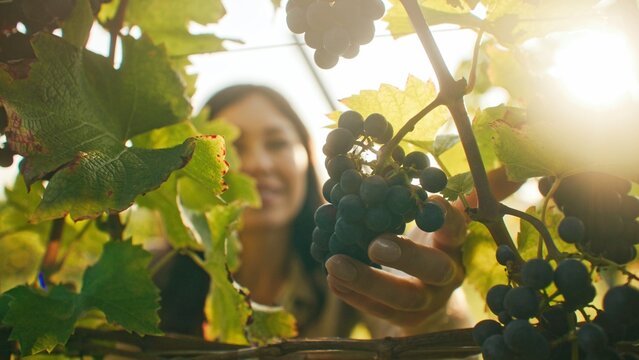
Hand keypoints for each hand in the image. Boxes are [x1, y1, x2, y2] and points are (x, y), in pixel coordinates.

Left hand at [324, 196, 467, 332]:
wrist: (432, 296)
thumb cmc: (433, 244)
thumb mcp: (447, 219)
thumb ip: (467, 197)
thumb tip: (509, 170)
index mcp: (454, 245)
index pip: (456, 230)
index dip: (446, 217)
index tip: (431, 199)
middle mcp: (446, 275)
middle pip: (434, 269)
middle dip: (407, 257)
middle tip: (375, 244)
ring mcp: (426, 302)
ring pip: (402, 298)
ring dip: (368, 281)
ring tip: (334, 263)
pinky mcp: (403, 320)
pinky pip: (378, 311)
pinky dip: (353, 296)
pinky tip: (331, 279)